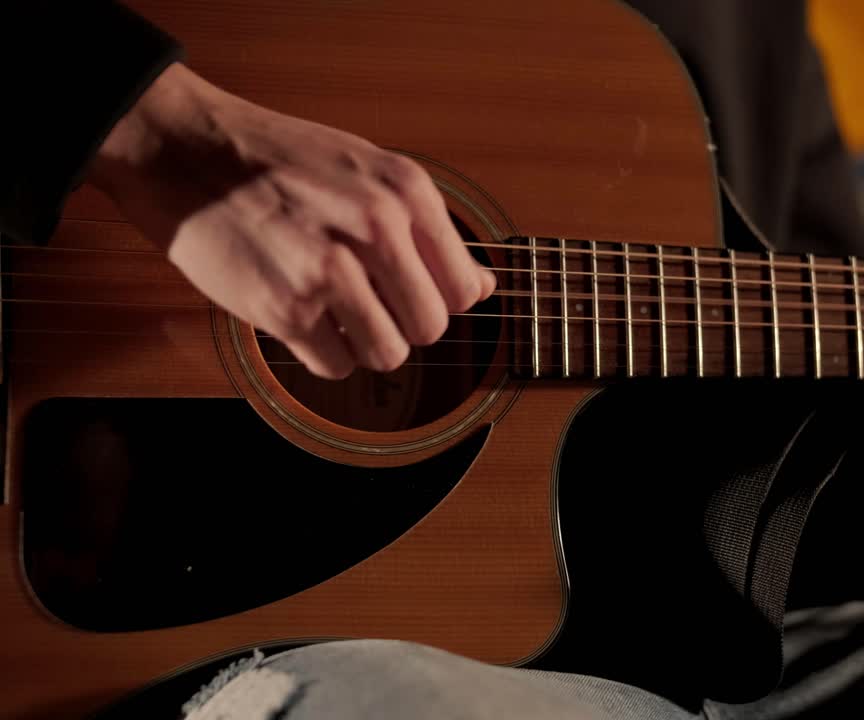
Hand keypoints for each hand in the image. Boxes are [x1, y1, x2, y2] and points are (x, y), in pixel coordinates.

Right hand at [87, 63, 495, 378]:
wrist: (185, 149)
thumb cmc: (279, 161)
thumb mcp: (371, 171)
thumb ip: (429, 230)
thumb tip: (483, 288)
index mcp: (406, 191)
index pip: (464, 289)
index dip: (439, 302)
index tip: (409, 293)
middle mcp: (377, 228)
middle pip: (430, 328)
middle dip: (402, 325)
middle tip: (365, 301)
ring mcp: (330, 270)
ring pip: (388, 355)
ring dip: (363, 344)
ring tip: (331, 309)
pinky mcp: (285, 308)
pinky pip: (334, 366)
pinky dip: (319, 353)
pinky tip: (299, 316)